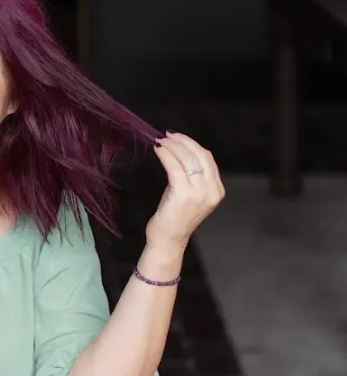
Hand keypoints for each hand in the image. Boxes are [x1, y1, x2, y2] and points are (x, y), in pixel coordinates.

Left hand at [147, 131, 224, 251]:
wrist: (168, 240)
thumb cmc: (175, 217)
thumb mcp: (189, 193)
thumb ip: (191, 175)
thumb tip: (179, 150)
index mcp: (217, 190)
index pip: (207, 158)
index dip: (192, 144)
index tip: (177, 137)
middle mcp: (211, 191)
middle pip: (199, 155)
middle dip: (182, 141)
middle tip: (167, 135)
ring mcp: (199, 193)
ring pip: (186, 158)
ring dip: (172, 146)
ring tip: (160, 141)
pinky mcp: (183, 194)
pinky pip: (174, 167)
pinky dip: (165, 155)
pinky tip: (158, 150)